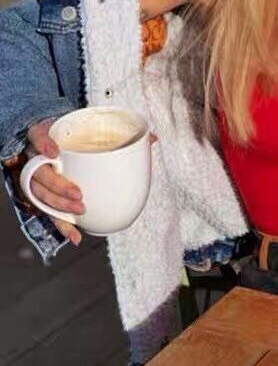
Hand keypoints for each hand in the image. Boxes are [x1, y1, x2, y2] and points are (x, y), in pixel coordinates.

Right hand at [25, 117, 157, 246]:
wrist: (57, 140)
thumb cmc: (78, 136)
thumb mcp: (92, 129)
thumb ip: (121, 133)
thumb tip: (153, 138)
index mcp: (47, 134)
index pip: (38, 135)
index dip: (43, 144)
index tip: (55, 152)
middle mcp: (36, 156)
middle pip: (39, 173)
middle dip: (58, 186)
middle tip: (78, 194)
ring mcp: (37, 177)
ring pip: (40, 194)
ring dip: (58, 206)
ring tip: (80, 210)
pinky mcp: (42, 195)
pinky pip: (47, 211)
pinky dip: (62, 226)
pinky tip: (76, 236)